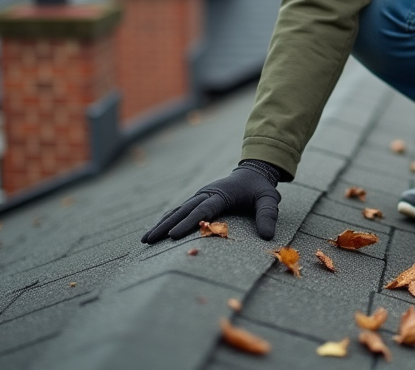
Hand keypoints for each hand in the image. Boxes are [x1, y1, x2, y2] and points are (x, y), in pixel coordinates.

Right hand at [141, 160, 281, 242]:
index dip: (188, 223)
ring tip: (145, 239)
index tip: (173, 236)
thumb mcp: (269, 199)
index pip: (202, 211)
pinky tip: (155, 231)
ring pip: (178, 211)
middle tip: (149, 240)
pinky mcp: (198, 200)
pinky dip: (167, 220)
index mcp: (221, 195)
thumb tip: (268, 236)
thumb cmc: (260, 189)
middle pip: (183, 211)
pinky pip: (180, 210)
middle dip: (166, 226)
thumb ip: (268, 215)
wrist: (253, 173)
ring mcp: (200, 197)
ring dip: (162, 224)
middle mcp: (206, 195)